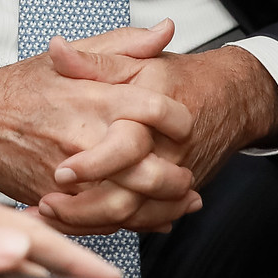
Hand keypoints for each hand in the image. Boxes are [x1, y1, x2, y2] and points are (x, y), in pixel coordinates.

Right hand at [0, 20, 198, 232]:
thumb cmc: (22, 87)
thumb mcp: (71, 55)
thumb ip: (123, 45)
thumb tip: (165, 31)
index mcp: (93, 97)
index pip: (156, 110)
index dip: (181, 121)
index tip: (186, 126)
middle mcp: (84, 136)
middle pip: (150, 170)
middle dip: (177, 180)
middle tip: (185, 177)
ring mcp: (69, 173)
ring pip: (129, 204)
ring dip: (160, 209)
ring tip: (174, 203)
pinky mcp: (55, 200)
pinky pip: (100, 221)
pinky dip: (127, 225)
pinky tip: (144, 218)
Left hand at [48, 38, 277, 215]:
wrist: (230, 98)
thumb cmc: (178, 77)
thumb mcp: (133, 58)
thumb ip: (93, 59)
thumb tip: (56, 49)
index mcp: (151, 118)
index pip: (126, 148)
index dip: (93, 164)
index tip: (59, 173)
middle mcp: (165, 154)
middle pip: (129, 197)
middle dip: (85, 210)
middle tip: (47, 206)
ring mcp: (173, 179)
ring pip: (134, 217)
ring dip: (93, 224)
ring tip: (53, 220)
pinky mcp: (175, 195)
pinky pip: (144, 222)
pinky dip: (114, 227)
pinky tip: (80, 226)